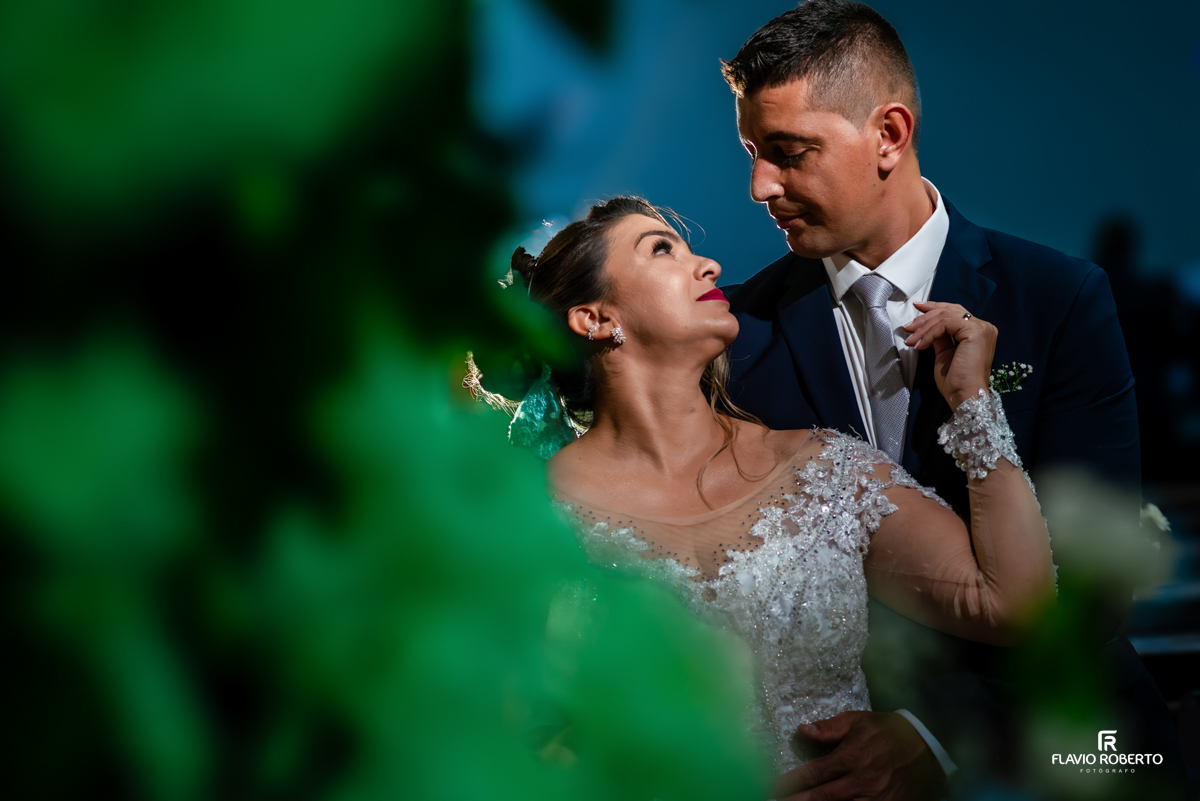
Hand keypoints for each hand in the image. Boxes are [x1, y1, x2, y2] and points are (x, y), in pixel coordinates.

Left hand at [772, 711, 944, 800]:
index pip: (814, 773)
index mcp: (852, 757)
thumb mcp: (860, 721)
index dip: (790, 782)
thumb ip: (830, 728)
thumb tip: (802, 730)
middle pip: (822, 798)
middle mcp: (862, 781)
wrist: (929, 750)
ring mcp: (875, 799)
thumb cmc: (890, 732)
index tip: (772, 786)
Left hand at [903, 301, 996, 410]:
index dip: (935, 308)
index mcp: (978, 332)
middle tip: (909, 326)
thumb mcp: (944, 353)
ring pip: (945, 316)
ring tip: (911, 339)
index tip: (917, 310)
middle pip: (950, 311)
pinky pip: (945, 324)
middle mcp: (983, 327)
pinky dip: (929, 333)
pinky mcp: (976, 331)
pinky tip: (921, 344)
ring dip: (924, 327)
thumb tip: (928, 327)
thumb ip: (940, 337)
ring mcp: (981, 328)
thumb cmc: (956, 382)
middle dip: (926, 316)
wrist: (964, 395)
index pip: (955, 313)